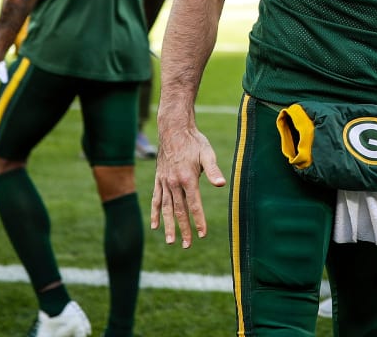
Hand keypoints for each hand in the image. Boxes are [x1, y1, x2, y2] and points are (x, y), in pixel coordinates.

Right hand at [150, 122, 225, 248]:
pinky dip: (155, 213)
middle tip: (187, 245)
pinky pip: (156, 200)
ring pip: (166, 209)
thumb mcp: (207, 153)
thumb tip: (221, 184)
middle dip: (184, 229)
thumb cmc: (194, 142)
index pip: (194, 205)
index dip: (199, 221)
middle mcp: (174, 183)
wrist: (173, 130)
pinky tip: (155, 226)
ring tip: (170, 241)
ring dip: (169, 226)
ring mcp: (164, 182)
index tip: (203, 234)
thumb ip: (213, 170)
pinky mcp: (159, 180)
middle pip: (180, 211)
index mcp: (188, 179)